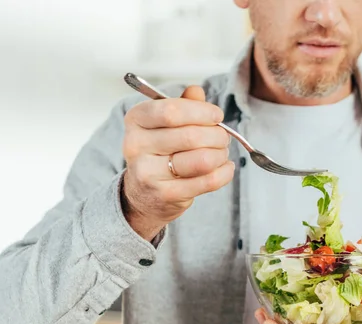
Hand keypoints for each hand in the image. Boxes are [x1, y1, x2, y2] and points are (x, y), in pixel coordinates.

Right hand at [121, 86, 233, 240]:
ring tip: (221, 153)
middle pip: (191, 136)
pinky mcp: (166, 195)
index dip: (201, 112)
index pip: (171, 110)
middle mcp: (136, 146)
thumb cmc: (159, 151)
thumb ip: (183, 105)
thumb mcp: (165, 123)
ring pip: (202, 160)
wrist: (144, 194)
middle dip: (217, 136)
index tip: (217, 116)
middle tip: (223, 138)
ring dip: (221, 154)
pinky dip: (225, 172)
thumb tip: (196, 91)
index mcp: (136, 120)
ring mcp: (149, 173)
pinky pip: (208, 181)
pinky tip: (225, 167)